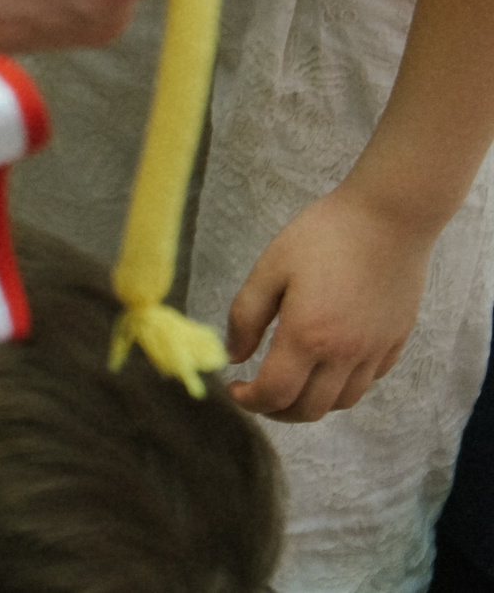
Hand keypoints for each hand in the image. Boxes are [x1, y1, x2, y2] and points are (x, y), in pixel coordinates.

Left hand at [225, 188, 431, 419]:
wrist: (388, 218)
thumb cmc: (322, 236)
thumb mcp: (270, 268)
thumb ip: (246, 316)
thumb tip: (233, 355)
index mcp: (307, 337)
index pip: (276, 394)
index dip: (250, 401)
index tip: (234, 388)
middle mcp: (345, 354)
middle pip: (310, 409)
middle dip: (277, 411)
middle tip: (257, 394)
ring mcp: (375, 351)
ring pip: (342, 402)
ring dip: (311, 404)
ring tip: (289, 385)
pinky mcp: (395, 342)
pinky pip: (367, 382)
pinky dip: (342, 387)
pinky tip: (325, 367)